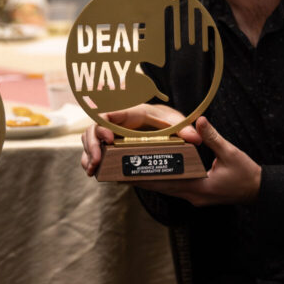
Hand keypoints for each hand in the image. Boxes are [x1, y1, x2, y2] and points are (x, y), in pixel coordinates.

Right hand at [80, 103, 199, 175]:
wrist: (162, 124)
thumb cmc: (167, 120)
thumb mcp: (176, 122)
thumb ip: (185, 128)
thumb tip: (195, 139)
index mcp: (129, 112)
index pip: (108, 113)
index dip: (104, 125)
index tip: (109, 140)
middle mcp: (115, 120)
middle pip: (93, 128)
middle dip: (92, 145)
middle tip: (97, 161)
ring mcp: (110, 132)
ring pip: (89, 138)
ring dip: (88, 154)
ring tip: (92, 170)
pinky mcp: (108, 143)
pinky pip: (92, 149)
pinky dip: (89, 159)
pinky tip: (92, 171)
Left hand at [134, 117, 260, 206]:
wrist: (260, 191)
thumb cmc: (247, 174)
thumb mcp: (231, 153)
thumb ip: (213, 137)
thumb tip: (199, 121)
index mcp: (200, 187)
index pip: (168, 182)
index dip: (147, 178)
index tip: (130, 173)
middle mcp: (194, 195)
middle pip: (163, 188)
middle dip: (142, 181)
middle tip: (121, 174)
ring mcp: (196, 198)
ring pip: (168, 190)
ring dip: (151, 183)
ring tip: (132, 175)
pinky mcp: (198, 196)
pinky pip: (176, 190)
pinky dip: (164, 183)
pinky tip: (154, 176)